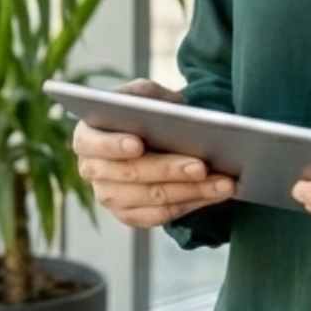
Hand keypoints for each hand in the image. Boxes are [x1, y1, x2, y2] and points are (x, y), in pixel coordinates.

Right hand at [71, 78, 234, 227]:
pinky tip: (217, 194)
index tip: (138, 145)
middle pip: (131, 174)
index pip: (93, 143)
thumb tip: (168, 108)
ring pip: (152, 199)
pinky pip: (162, 216)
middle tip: (201, 166)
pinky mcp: (130, 216)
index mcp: (86, 137)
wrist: (154, 137)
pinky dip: (192, 204)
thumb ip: (147, 95)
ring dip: (192, 191)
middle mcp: (92, 171)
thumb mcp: (145, 94)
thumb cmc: (147, 111)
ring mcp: (109, 198)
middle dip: (169, 170)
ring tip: (224, 182)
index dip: (114, 145)